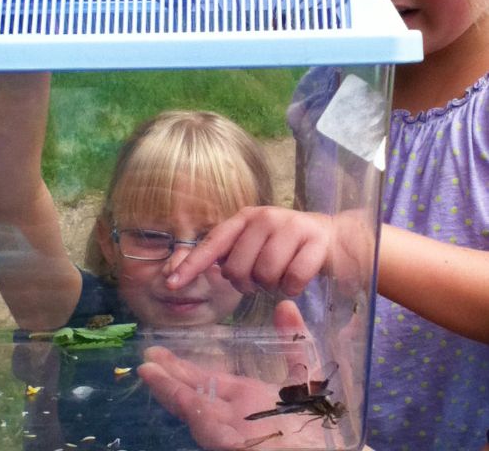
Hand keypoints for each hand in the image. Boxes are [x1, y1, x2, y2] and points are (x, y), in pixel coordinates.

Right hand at [138, 301, 343, 449]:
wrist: (327, 450)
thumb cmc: (317, 421)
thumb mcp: (306, 377)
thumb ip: (295, 343)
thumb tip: (286, 304)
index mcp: (245, 399)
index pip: (206, 383)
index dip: (182, 370)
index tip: (161, 354)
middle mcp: (232, 415)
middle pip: (193, 394)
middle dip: (168, 377)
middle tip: (146, 358)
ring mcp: (233, 432)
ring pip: (195, 410)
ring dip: (171, 391)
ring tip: (147, 371)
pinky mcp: (239, 446)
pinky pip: (212, 429)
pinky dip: (195, 413)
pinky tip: (178, 396)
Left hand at [166, 206, 372, 297]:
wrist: (334, 237)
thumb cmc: (287, 246)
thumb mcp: (256, 244)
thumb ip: (231, 254)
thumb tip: (195, 271)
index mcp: (246, 218)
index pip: (213, 243)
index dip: (193, 265)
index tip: (172, 284)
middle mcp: (266, 218)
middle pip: (238, 269)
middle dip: (247, 284)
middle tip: (261, 279)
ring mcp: (292, 227)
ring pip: (265, 276)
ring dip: (271, 286)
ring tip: (280, 277)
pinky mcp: (316, 241)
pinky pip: (292, 281)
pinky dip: (293, 288)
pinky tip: (298, 279)